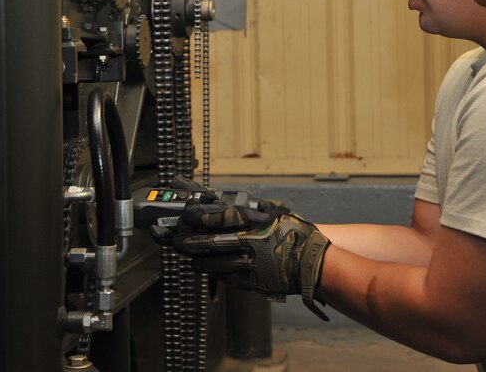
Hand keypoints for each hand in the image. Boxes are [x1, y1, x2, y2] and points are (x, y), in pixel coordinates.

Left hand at [153, 194, 330, 320]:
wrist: (313, 262)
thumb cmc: (292, 233)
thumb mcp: (270, 213)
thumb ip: (243, 210)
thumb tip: (217, 203)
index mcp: (255, 223)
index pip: (218, 218)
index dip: (196, 217)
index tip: (183, 215)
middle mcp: (251, 244)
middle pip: (210, 243)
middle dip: (186, 241)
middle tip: (172, 238)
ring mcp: (252, 266)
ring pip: (214, 263)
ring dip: (196, 258)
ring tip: (185, 253)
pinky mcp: (254, 283)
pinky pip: (227, 278)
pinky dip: (212, 272)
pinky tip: (204, 267)